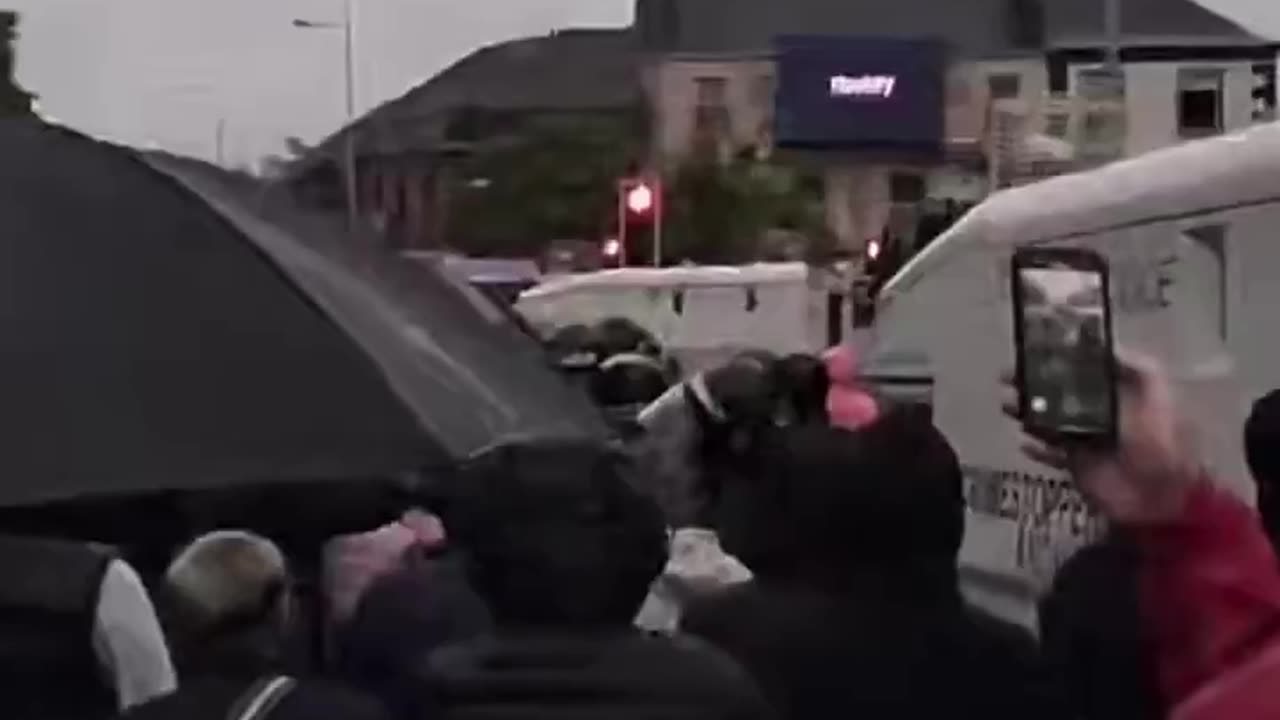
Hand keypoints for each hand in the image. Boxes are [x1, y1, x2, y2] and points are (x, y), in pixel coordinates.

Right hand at [1002, 351, 1197, 524]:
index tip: (1038, 350)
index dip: (1062, 360)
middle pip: (1060, 394)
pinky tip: (1024, 442)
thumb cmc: (1162, 446)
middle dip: (1034, 384)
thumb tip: (1113, 346)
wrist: (1159, 498)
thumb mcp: (1158, 398)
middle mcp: (1100, 414)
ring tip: (1009, 404)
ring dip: (1028, 413)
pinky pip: (1050, 455)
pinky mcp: (1076, 465)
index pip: (1086, 371)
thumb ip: (1140, 370)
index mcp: (1120, 395)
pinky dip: (1037, 449)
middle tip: (1010, 376)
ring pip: (1049, 422)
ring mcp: (1087, 441)